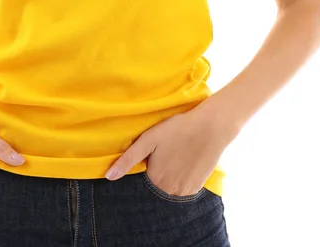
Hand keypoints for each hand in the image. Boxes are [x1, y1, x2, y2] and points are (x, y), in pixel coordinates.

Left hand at [104, 101, 233, 195]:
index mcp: (154, 179)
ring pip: (169, 185)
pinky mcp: (197, 188)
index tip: (154, 153)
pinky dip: (182, 177)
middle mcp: (169, 191)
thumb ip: (127, 160)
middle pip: (156, 183)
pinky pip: (183, 186)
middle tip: (167, 151)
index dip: (147, 163)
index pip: (142, 178)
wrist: (210, 127)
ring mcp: (185, 191)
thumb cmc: (176, 129)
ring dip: (170, 174)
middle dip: (158, 170)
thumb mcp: (148, 140)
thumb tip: (108, 177)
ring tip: (177, 154)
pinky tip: (186, 160)